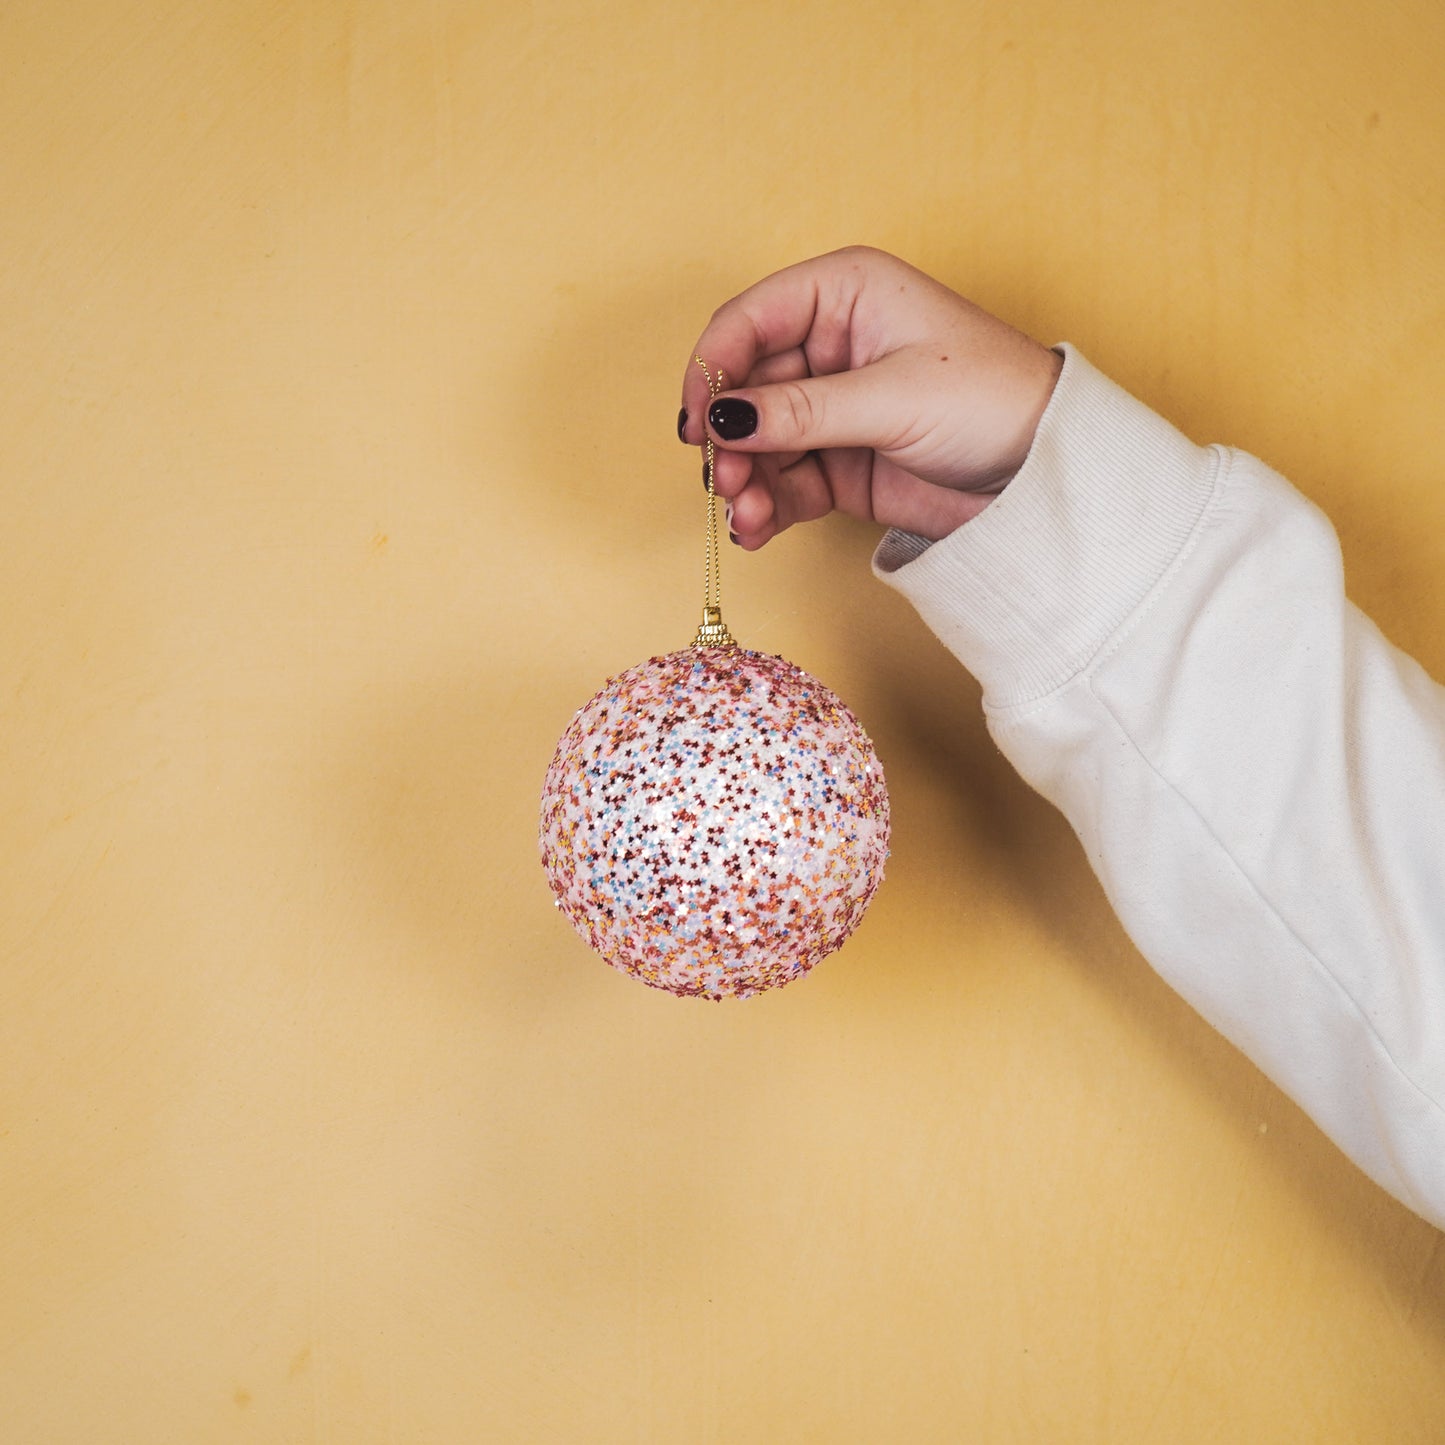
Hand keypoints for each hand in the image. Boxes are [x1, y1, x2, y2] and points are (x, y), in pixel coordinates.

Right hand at [679, 247, 1062, 548]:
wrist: (1048, 474)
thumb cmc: (994, 401)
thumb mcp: (892, 398)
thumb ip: (800, 411)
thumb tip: (722, 419)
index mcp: (844, 293)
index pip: (749, 321)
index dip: (712, 370)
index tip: (698, 424)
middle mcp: (830, 344)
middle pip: (745, 389)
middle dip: (730, 440)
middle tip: (727, 482)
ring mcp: (832, 408)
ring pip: (758, 443)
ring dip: (744, 482)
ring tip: (749, 516)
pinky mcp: (840, 463)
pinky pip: (782, 481)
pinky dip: (765, 507)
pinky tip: (757, 529)